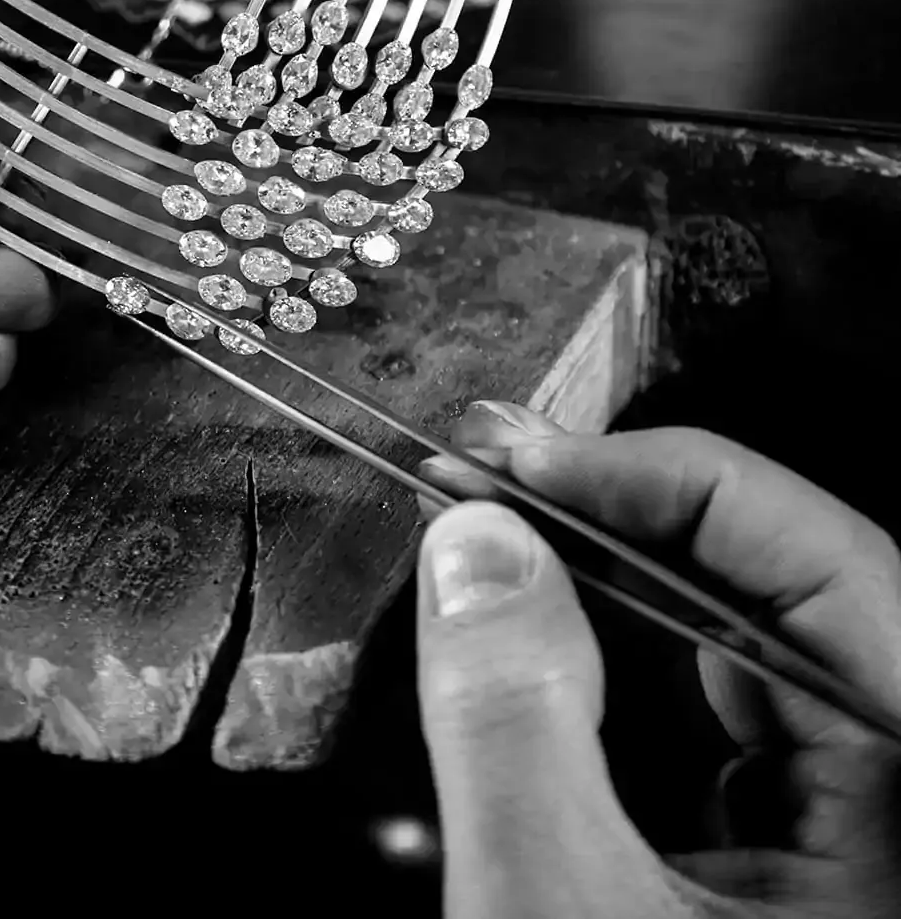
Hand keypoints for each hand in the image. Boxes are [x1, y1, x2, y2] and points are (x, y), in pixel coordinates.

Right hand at [417, 405, 900, 916]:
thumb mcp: (559, 909)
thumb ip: (514, 726)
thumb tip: (478, 547)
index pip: (833, 568)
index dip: (676, 482)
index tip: (535, 461)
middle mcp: (899, 809)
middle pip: (782, 597)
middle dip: (625, 519)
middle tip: (497, 471)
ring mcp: (855, 843)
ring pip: (748, 657)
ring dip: (619, 587)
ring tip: (504, 529)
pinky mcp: (795, 869)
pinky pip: (728, 730)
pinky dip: (629, 670)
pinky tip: (546, 642)